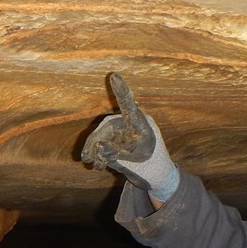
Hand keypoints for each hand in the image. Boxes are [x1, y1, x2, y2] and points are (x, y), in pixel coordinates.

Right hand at [81, 72, 179, 200]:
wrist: (153, 172)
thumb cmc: (150, 164)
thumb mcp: (136, 162)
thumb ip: (117, 154)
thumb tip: (98, 145)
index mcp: (140, 124)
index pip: (128, 104)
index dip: (121, 90)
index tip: (114, 75)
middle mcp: (126, 122)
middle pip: (105, 129)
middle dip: (97, 146)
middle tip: (95, 161)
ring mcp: (117, 129)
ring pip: (98, 136)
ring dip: (93, 151)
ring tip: (96, 165)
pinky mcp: (111, 137)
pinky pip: (97, 141)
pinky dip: (93, 152)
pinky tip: (94, 163)